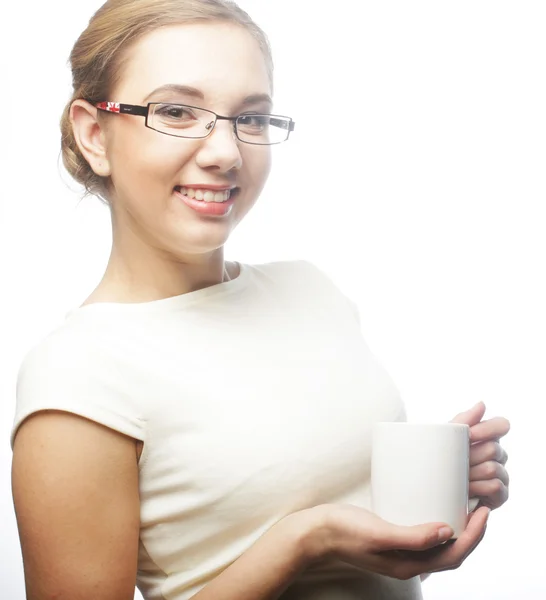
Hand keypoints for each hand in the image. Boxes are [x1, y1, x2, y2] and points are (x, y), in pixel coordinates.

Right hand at [299, 503, 490, 580]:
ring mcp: (399, 553)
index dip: (474, 535)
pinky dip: (438, 526)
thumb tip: (447, 531)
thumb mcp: (378, 533)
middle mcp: (407, 562)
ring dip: (458, 530)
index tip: (483, 510)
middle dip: (471, 533)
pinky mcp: (391, 540)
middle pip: (451, 553)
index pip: (453, 555)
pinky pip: (424, 538)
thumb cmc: (343, 531)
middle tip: (480, 506)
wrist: (315, 533)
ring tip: (465, 506)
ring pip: (439, 547)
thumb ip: (412, 536)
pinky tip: (435, 509)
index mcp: (407, 564)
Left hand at [450, 402, 509, 509]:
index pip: (501, 425)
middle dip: (470, 456)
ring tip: (457, 478)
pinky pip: (495, 486)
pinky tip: (466, 490)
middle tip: (455, 462)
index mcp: (487, 436)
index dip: (487, 429)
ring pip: (492, 468)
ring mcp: (502, 474)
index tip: (469, 435)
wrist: (432, 489)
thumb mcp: (446, 438)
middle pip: (493, 448)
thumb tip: (482, 404)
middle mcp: (498, 454)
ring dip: (470, 474)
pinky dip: (477, 488)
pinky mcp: (501, 494)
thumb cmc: (441, 460)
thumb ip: (463, 421)